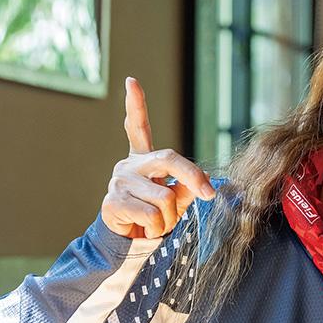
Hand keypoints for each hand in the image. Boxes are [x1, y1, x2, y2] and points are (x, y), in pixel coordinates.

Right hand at [101, 77, 215, 239]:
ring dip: (169, 218)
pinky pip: (151, 214)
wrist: (125, 242)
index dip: (135, 104)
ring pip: (165, 197)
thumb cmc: (152, 216)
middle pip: (169, 159)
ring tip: (157, 223)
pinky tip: (144, 228)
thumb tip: (203, 185)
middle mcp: (129, 165)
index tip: (131, 81)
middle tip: (208, 194)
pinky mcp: (113, 201)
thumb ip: (187, 188)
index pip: (138, 127)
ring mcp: (119, 182)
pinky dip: (156, 228)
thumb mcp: (175, 200)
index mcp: (143, 159)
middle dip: (193, 176)